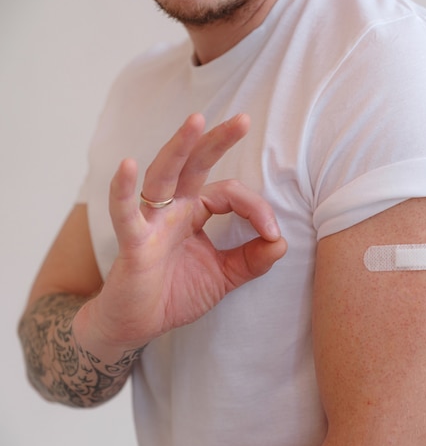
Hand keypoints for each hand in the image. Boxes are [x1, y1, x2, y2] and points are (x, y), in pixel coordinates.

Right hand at [85, 113, 286, 349]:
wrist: (139, 325)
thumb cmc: (175, 294)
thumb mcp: (224, 276)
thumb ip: (252, 260)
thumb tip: (281, 242)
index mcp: (196, 212)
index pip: (230, 194)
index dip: (256, 209)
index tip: (272, 234)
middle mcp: (174, 210)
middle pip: (195, 165)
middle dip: (217, 141)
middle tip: (244, 120)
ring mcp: (151, 222)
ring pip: (163, 176)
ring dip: (179, 148)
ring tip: (197, 121)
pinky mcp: (133, 243)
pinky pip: (126, 213)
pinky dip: (123, 190)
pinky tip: (128, 165)